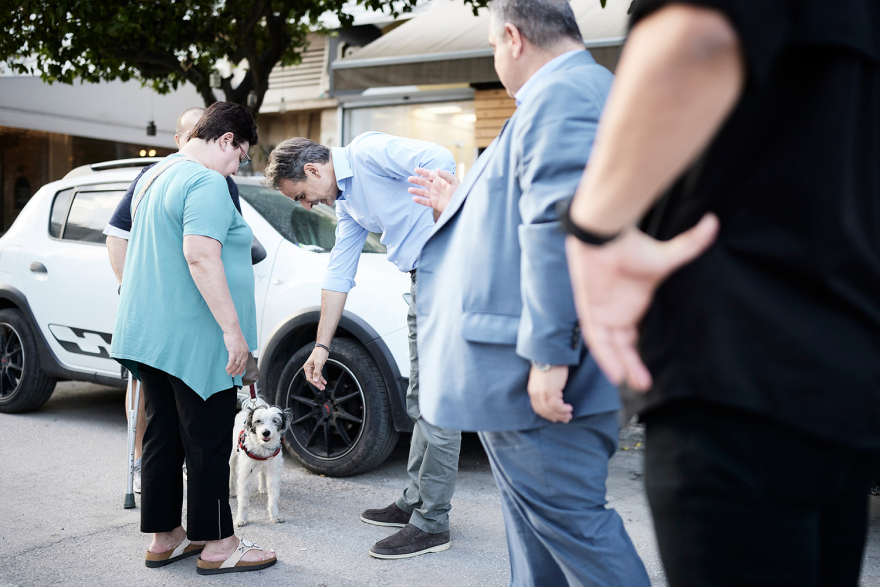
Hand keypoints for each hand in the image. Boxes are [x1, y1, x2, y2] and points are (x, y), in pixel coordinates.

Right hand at [223, 329, 248, 377]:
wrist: (232, 330)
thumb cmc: (234, 335)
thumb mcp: (239, 343)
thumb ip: (239, 349)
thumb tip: (235, 354)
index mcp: (246, 350)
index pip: (245, 362)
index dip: (243, 368)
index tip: (241, 373)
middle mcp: (243, 352)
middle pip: (241, 364)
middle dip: (237, 371)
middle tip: (234, 375)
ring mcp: (239, 353)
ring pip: (236, 364)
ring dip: (232, 370)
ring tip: (229, 373)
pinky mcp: (233, 352)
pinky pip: (231, 361)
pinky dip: (229, 366)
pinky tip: (227, 369)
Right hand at [303, 346, 328, 390]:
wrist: (323, 348)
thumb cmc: (319, 354)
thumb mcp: (318, 363)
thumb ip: (316, 372)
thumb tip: (315, 380)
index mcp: (307, 367)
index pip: (309, 378)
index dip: (314, 383)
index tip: (319, 386)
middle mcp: (309, 368)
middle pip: (312, 378)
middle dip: (317, 384)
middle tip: (322, 388)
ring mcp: (313, 368)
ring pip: (316, 377)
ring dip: (320, 382)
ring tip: (323, 386)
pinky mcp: (317, 367)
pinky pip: (318, 375)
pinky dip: (321, 378)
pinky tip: (324, 382)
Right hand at [408, 167, 459, 214]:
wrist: (460, 205)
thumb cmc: (459, 192)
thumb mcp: (454, 182)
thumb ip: (446, 175)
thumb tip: (437, 169)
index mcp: (440, 181)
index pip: (430, 175)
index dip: (423, 172)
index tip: (416, 169)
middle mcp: (436, 187)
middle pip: (425, 182)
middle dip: (417, 180)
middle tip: (409, 178)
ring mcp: (435, 195)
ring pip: (423, 192)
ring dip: (416, 190)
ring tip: (409, 189)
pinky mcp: (435, 203)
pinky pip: (425, 202)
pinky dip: (420, 200)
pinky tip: (414, 198)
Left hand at [527, 365, 572, 422]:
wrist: (549, 354)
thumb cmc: (548, 364)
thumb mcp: (542, 379)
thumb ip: (543, 389)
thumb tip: (553, 397)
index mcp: (532, 391)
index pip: (538, 408)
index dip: (547, 415)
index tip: (555, 418)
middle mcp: (536, 394)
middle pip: (545, 411)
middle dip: (555, 417)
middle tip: (565, 419)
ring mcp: (542, 393)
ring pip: (551, 410)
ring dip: (561, 414)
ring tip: (569, 415)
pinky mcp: (551, 391)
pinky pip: (557, 405)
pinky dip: (563, 409)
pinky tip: (569, 408)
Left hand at [565, 213, 718, 391]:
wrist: (605, 237)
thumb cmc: (634, 245)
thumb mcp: (668, 255)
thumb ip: (691, 244)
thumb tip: (714, 221)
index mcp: (633, 304)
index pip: (632, 336)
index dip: (638, 354)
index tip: (650, 372)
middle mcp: (616, 312)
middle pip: (622, 346)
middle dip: (632, 366)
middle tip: (644, 384)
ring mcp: (602, 313)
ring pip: (610, 347)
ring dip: (620, 365)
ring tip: (634, 384)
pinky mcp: (590, 312)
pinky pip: (597, 340)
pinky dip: (605, 356)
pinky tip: (614, 373)